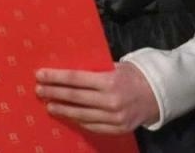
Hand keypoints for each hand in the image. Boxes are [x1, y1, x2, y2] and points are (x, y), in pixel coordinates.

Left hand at [36, 61, 159, 132]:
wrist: (156, 95)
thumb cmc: (132, 76)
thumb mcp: (114, 66)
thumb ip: (94, 70)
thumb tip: (67, 71)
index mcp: (109, 81)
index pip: (75, 79)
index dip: (56, 77)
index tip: (40, 75)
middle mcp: (110, 101)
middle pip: (74, 97)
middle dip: (53, 93)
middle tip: (38, 90)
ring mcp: (113, 117)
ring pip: (80, 114)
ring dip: (62, 110)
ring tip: (49, 105)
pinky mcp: (116, 129)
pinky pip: (92, 126)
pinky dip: (78, 121)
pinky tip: (68, 116)